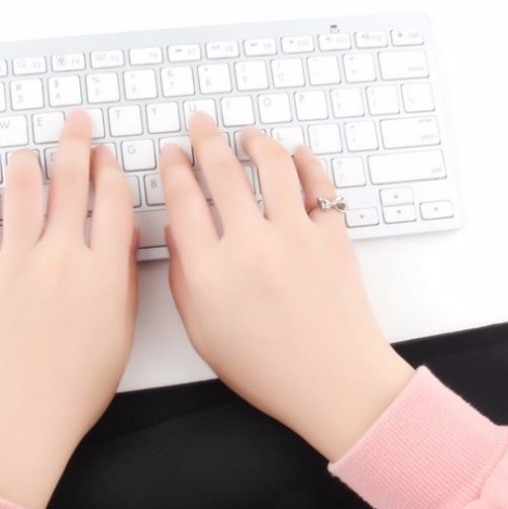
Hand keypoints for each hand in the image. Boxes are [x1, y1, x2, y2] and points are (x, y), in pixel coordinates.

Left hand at [0, 110, 137, 508]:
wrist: (17, 421)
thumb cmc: (75, 390)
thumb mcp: (119, 334)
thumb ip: (122, 279)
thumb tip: (122, 237)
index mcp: (102, 272)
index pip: (112, 201)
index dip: (111, 171)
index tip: (108, 157)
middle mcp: (60, 257)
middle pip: (70, 182)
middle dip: (76, 144)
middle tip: (76, 121)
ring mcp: (15, 263)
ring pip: (24, 192)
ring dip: (29, 162)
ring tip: (31, 148)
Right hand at [160, 113, 414, 461]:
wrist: (336, 383)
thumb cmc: (269, 369)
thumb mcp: (205, 334)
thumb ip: (182, 281)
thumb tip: (176, 235)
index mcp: (209, 270)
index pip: (182, 199)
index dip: (173, 169)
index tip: (172, 155)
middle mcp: (249, 243)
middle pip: (221, 172)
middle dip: (205, 140)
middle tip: (200, 124)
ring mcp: (294, 235)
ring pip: (272, 165)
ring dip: (256, 142)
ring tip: (248, 135)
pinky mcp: (332, 236)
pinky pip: (319, 185)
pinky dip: (307, 163)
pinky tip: (298, 154)